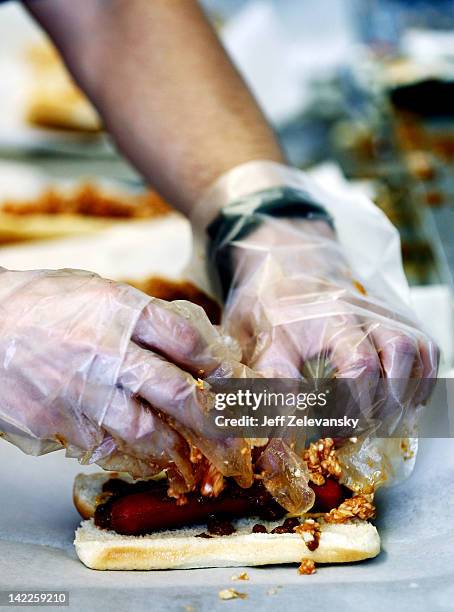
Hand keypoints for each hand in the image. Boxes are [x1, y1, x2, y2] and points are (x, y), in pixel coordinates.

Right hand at [0, 268, 252, 494]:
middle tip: (236, 434)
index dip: (215, 363)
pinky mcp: (60, 421)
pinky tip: (142, 456)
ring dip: (175, 446)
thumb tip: (177, 339)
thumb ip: (134, 315)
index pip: (185, 340)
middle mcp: (108, 351)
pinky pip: (106, 443)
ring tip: (192, 456)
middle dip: (214, 417)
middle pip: (177, 390)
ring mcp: (83, 390)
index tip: (232, 379)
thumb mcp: (91, 291)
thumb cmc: (35, 304)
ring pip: (146, 428)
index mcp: (119, 310)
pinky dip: (128, 452)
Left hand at [222, 216, 438, 427]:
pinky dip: (423, 379)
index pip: (359, 364)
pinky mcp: (397, 314)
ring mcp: (384, 310)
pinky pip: (428, 347)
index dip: (351, 406)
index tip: (331, 430)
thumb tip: (281, 425)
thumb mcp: (256, 338)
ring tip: (381, 420)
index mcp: (327, 315)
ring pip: (418, 349)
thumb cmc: (270, 305)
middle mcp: (364, 309)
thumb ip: (271, 379)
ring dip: (406, 392)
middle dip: (380, 404)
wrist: (287, 263)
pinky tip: (402, 402)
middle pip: (397, 356)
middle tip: (354, 430)